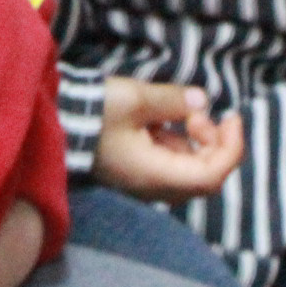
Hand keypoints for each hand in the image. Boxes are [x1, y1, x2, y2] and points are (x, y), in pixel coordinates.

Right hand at [94, 78, 245, 201]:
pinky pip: (169, 164)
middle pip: (204, 176)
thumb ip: (174, 101)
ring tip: (184, 113)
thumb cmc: (93, 114)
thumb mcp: (135, 99)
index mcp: (155, 174)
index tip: (233, 118)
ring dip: (196, 143)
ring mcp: (142, 182)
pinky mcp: (134, 172)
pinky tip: (165, 122)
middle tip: (201, 114)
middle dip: (215, 144)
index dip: (232, 148)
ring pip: (188, 170)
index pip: (212, 174)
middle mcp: (152, 186)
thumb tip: (202, 101)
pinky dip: (179, 144)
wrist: (52, 122)